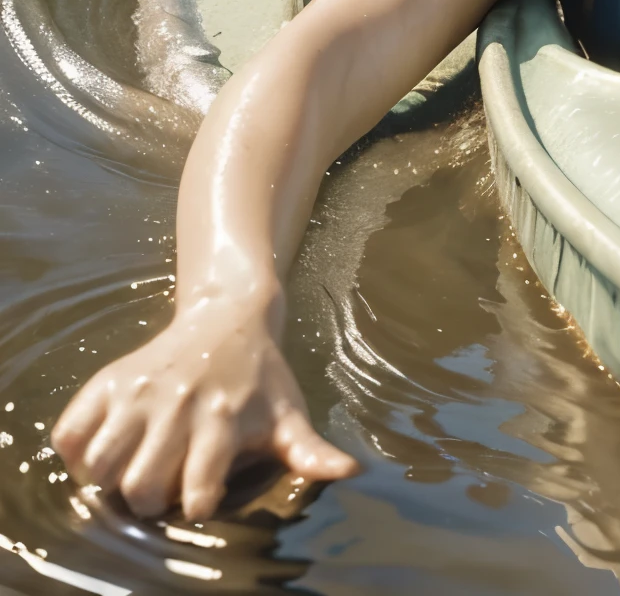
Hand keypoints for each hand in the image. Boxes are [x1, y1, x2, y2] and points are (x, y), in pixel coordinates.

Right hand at [52, 299, 357, 520]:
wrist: (229, 316)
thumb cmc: (261, 376)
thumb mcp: (289, 413)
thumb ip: (310, 451)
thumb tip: (350, 471)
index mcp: (224, 419)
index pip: (198, 490)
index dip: (197, 504)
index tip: (202, 497)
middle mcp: (179, 404)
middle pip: (141, 486)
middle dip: (149, 500)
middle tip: (162, 486)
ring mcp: (140, 391)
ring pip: (100, 464)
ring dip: (110, 479)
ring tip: (133, 468)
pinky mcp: (109, 380)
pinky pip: (69, 432)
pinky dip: (77, 450)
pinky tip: (107, 447)